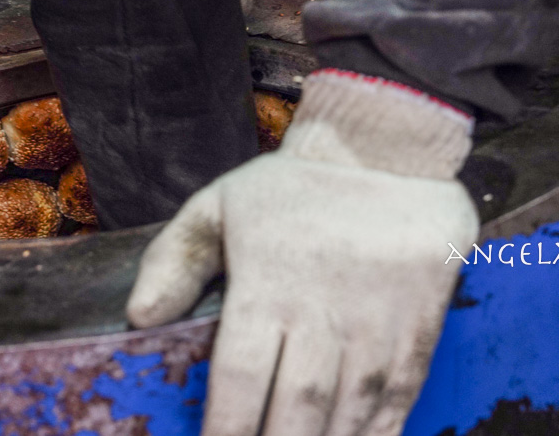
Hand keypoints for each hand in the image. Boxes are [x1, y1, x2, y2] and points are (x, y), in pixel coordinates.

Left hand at [127, 70, 478, 435]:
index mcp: (266, 284)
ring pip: (349, 407)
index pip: (238, 377)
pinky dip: (382, 430)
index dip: (225, 430)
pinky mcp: (419, 323)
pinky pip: (401, 392)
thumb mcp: (219, 204)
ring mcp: (375, 320)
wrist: (387, 150)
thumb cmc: (292, 186)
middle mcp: (321, 309)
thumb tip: (139, 317)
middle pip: (296, 405)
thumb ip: (174, 259)